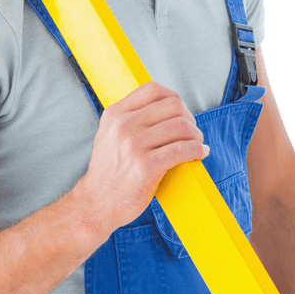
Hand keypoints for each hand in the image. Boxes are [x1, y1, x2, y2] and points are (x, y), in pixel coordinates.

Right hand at [75, 81, 208, 235]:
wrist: (95, 203)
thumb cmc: (108, 172)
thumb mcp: (109, 135)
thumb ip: (130, 119)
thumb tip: (167, 109)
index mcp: (115, 115)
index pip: (153, 90)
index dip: (174, 98)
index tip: (181, 112)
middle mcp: (123, 126)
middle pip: (173, 106)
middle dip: (190, 118)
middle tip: (192, 133)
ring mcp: (134, 145)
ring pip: (181, 126)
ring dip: (196, 135)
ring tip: (197, 144)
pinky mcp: (146, 166)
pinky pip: (183, 150)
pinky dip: (197, 150)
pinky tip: (200, 154)